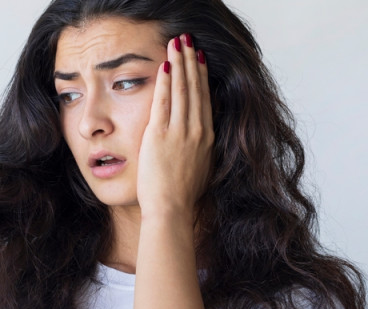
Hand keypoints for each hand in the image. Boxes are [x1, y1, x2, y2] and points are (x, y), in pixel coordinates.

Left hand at [137, 33, 213, 220]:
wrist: (172, 209)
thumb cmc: (183, 196)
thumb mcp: (202, 169)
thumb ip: (201, 151)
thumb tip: (202, 142)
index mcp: (207, 138)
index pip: (205, 99)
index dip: (202, 76)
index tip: (199, 59)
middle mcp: (197, 130)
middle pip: (195, 88)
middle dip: (191, 61)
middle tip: (188, 41)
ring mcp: (179, 131)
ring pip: (181, 89)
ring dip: (179, 63)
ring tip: (176, 43)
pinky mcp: (160, 135)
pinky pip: (163, 102)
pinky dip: (165, 82)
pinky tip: (164, 65)